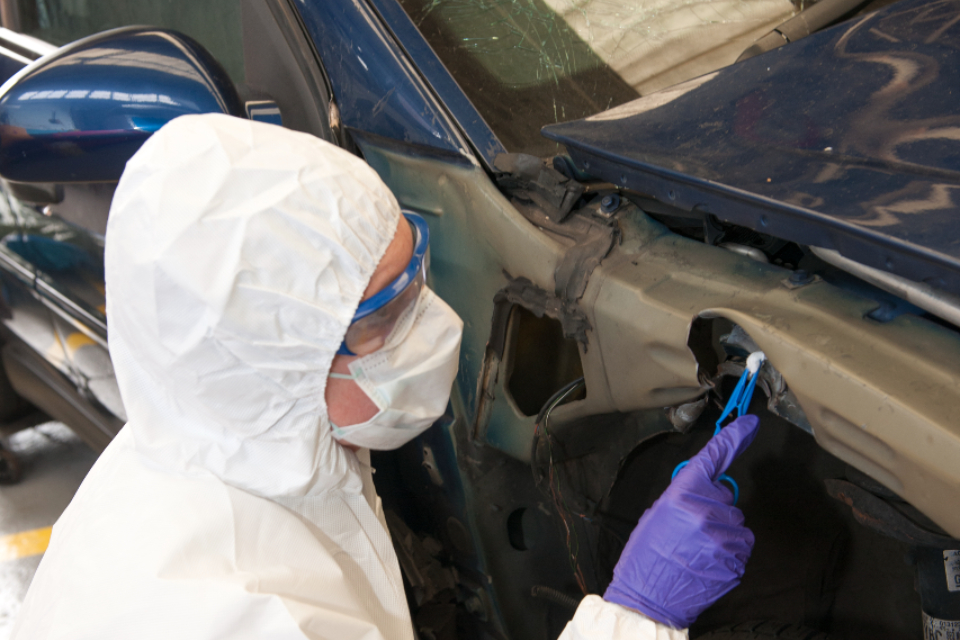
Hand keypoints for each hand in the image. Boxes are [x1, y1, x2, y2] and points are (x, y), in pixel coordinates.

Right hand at [603, 415, 759, 628]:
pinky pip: (740, 546)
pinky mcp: (736, 561)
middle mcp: (706, 513)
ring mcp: (723, 539)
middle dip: (713, 506)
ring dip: (721, 532)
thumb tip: (709, 488)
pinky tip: (706, 562)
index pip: (714, 458)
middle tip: (688, 529)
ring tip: (695, 550)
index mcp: (682, 496)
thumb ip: (685, 496)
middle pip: (725, 496)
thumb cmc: (646, 555)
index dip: (734, 437)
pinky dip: (728, 552)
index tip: (751, 423)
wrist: (648, 599)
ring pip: (736, 523)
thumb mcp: (657, 514)